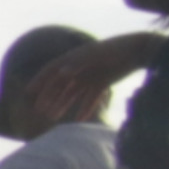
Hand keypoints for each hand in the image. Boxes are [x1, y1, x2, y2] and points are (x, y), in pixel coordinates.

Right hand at [30, 31, 159, 119]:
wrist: (139, 49)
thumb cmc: (116, 48)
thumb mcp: (95, 53)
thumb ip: (78, 62)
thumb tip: (61, 73)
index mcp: (74, 59)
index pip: (52, 70)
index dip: (40, 80)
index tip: (29, 92)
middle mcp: (80, 68)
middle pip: (60, 84)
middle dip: (49, 97)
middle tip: (40, 111)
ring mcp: (90, 76)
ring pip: (72, 93)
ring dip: (63, 104)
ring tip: (54, 118)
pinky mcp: (102, 83)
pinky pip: (90, 99)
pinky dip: (85, 109)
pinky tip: (80, 120)